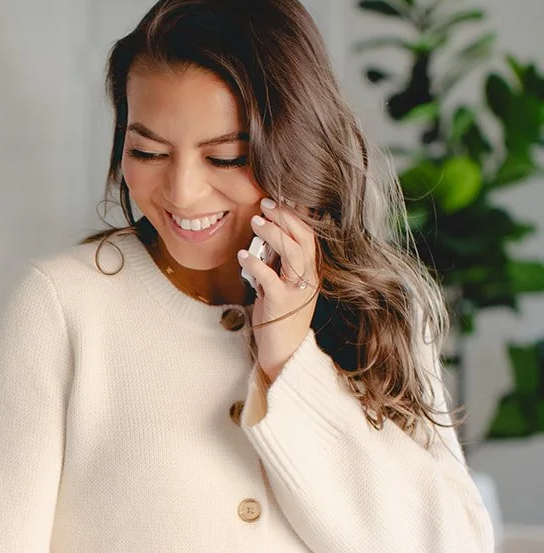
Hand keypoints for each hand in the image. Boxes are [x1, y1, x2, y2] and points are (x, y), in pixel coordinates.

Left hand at [237, 198, 320, 381]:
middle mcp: (309, 278)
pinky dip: (256, 264)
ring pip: (293, 253)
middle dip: (285, 216)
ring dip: (274, 234)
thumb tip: (263, 238)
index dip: (295, 214)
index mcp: (310, 271)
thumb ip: (276, 263)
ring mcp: (298, 290)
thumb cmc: (280, 318)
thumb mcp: (280, 285)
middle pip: (305, 238)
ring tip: (256, 221)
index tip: (278, 199)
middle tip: (265, 203)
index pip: (309, 235)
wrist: (285, 353)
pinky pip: (270, 278)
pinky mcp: (282, 304)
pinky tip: (243, 255)